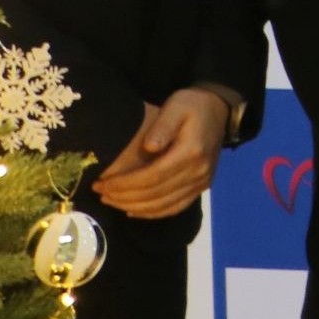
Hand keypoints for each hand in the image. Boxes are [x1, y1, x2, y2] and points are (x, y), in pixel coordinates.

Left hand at [91, 90, 226, 219]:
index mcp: (191, 152)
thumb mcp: (176, 106)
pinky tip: (133, 210)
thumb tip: (148, 147)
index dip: (125, 184)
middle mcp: (198, 172)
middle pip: (156, 194)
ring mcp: (202, 182)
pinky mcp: (201, 187)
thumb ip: (162, 126)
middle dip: (124, 197)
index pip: (152, 176)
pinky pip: (176, 207)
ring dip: (134, 207)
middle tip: (100, 192)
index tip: (102, 183)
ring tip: (111, 200)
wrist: (219, 111)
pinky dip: (153, 213)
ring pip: (164, 205)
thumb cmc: (191, 106)